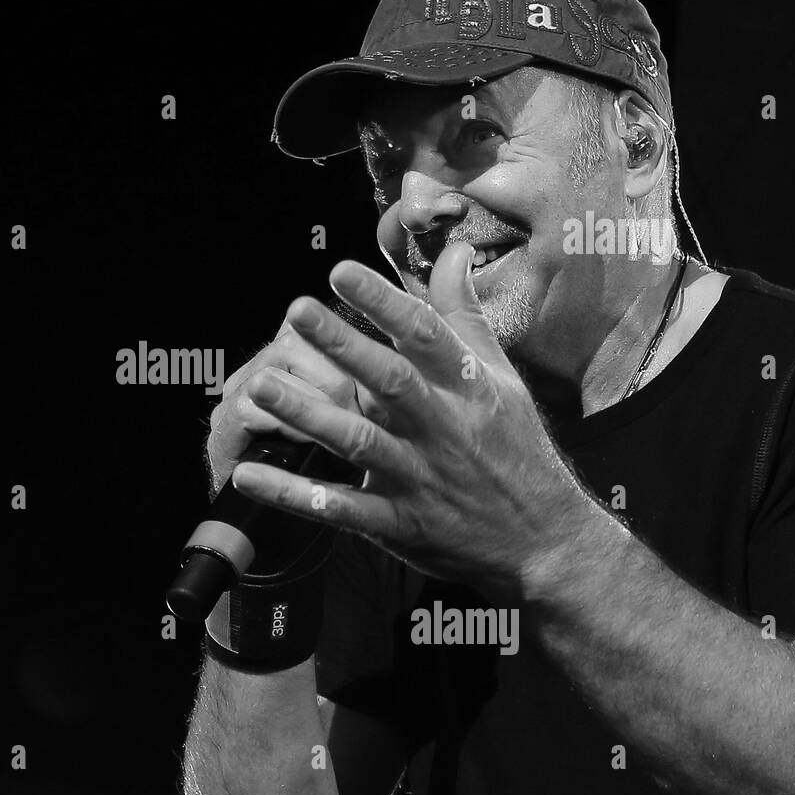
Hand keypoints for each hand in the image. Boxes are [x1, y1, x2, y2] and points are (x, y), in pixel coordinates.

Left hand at [230, 242, 594, 599]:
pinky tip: (248, 475)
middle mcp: (441, 428)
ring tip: (261, 386)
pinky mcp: (398, 524)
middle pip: (389, 381)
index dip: (384, 301)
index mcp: (466, 389)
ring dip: (307, 415)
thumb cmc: (518, 451)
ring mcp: (418, 478)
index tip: (341, 271)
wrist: (545, 543)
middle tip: (297, 311)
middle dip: (342, 345)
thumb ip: (466, 315)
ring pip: (358, 442)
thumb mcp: (501, 379)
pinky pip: (340, 509)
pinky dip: (293, 495)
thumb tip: (454, 252)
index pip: (425, 334)